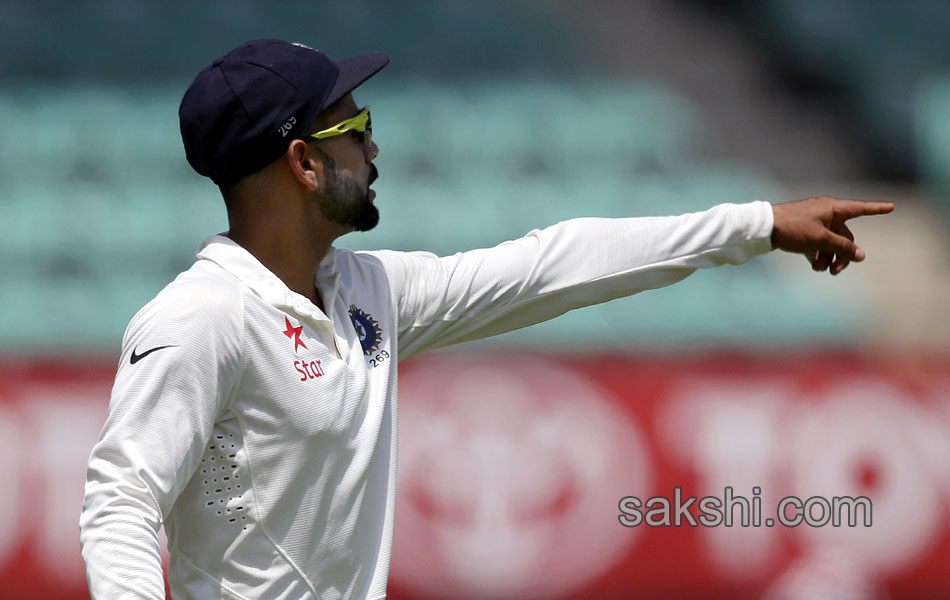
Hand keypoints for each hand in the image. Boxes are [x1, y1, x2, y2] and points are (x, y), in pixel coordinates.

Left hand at [770, 196, 894, 274]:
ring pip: (831, 243)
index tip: (892, 207)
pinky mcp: (805, 231)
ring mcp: (815, 222)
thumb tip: (861, 255)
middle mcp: (826, 213)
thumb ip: (842, 247)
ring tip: (819, 269)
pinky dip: (818, 254)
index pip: (860, 209)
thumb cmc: (793, 228)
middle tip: (834, 272)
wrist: (764, 228)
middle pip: (845, 236)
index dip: (876, 209)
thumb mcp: (820, 239)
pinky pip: (819, 244)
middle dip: (842, 255)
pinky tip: (814, 264)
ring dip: (828, 257)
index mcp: (832, 208)